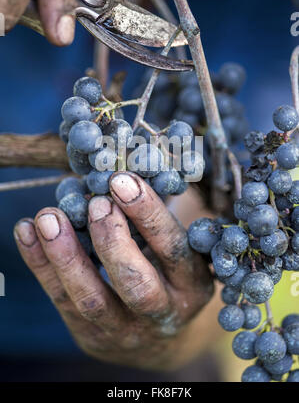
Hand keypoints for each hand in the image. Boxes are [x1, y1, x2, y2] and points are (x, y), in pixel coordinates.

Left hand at [14, 172, 213, 369]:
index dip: (147, 213)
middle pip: (136, 284)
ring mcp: (125, 331)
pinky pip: (61, 302)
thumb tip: (120, 169)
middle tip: (95, 202)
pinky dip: (40, 265)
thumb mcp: (175, 248)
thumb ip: (154, 217)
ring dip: (66, 256)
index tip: (121, 180)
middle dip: (111, 239)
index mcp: (193, 283)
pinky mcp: (92, 337)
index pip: (172, 248)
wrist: (157, 336)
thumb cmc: (166, 273)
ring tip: (48, 217)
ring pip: (92, 300)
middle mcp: (163, 313)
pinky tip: (26, 231)